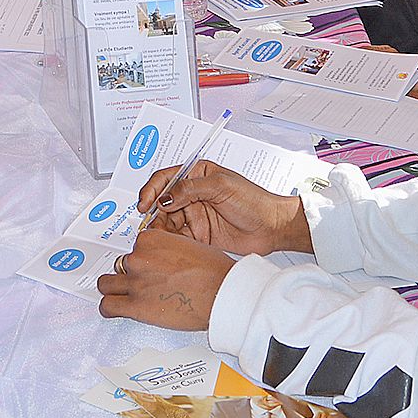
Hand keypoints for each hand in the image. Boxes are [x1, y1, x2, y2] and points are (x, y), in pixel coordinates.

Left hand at [96, 228, 237, 329]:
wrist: (220, 293)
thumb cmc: (214, 272)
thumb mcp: (189, 246)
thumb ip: (169, 250)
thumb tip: (165, 260)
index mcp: (151, 239)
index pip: (135, 246)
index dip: (143, 258)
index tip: (148, 266)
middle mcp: (139, 257)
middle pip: (121, 264)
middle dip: (130, 273)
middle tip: (142, 282)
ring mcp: (135, 281)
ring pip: (107, 283)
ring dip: (114, 289)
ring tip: (122, 294)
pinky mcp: (135, 305)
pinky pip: (108, 305)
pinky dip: (109, 308)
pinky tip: (114, 309)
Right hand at [134, 159, 310, 256]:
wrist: (272, 228)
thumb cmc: (254, 201)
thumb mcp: (221, 186)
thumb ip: (190, 189)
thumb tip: (165, 197)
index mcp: (197, 174)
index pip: (166, 178)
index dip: (152, 189)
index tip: (145, 202)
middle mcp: (193, 194)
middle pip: (162, 200)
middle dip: (153, 211)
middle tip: (149, 222)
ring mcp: (195, 214)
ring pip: (167, 220)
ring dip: (160, 226)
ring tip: (158, 234)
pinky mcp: (198, 234)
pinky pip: (177, 236)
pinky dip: (169, 240)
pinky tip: (169, 243)